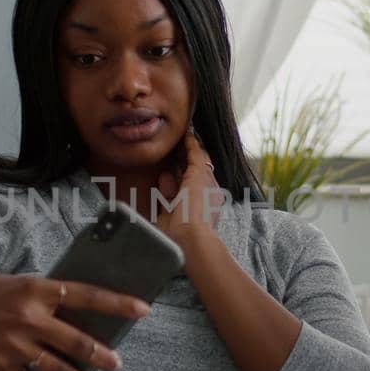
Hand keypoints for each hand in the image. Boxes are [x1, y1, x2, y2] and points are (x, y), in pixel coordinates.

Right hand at [0, 275, 146, 370]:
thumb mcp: (18, 284)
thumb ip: (48, 296)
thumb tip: (84, 312)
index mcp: (36, 289)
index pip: (87, 295)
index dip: (117, 304)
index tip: (143, 310)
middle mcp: (29, 317)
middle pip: (76, 341)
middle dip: (101, 356)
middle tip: (117, 364)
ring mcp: (15, 344)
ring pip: (57, 370)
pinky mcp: (1, 366)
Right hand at [154, 131, 224, 246]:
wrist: (186, 237)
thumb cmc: (198, 206)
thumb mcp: (201, 174)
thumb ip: (196, 156)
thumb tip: (193, 141)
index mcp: (209, 186)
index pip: (200, 161)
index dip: (192, 147)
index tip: (183, 133)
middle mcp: (196, 195)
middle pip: (184, 170)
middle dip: (177, 161)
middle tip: (169, 146)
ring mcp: (180, 205)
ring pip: (171, 182)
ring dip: (168, 177)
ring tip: (165, 170)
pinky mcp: (166, 214)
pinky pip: (160, 197)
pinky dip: (159, 191)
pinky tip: (159, 186)